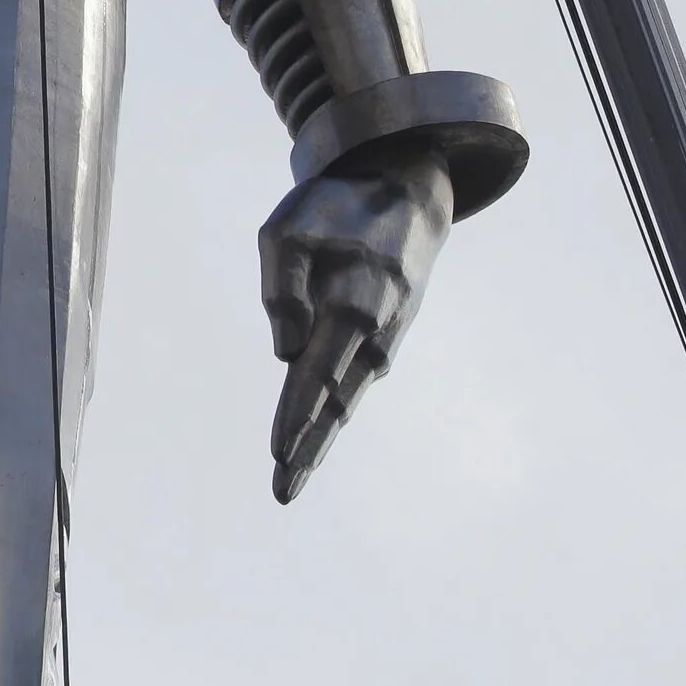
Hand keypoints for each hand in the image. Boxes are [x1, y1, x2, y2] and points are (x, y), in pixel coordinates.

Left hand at [258, 145, 453, 502]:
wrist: (407, 193)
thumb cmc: (337, 207)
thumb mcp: (291, 228)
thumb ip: (282, 287)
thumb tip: (284, 353)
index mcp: (355, 304)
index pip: (317, 372)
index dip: (297, 414)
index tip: (279, 452)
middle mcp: (374, 334)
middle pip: (334, 401)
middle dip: (307, 448)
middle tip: (281, 493)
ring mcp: (383, 340)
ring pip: (344, 398)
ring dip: (318, 439)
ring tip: (288, 480)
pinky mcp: (383, 338)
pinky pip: (351, 380)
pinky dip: (331, 409)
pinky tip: (312, 437)